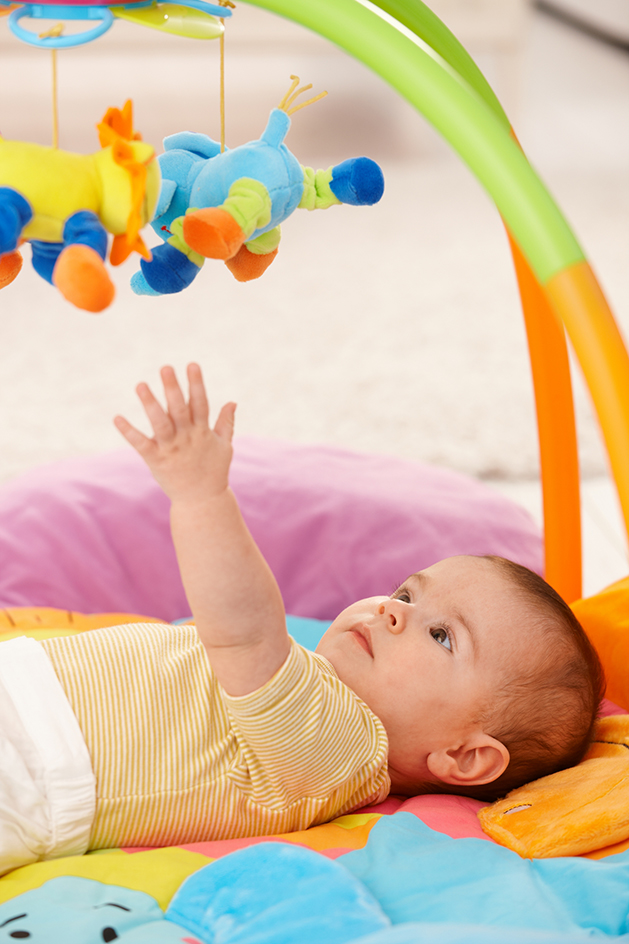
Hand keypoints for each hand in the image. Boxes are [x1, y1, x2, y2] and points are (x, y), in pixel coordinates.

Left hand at [114, 363, 235, 504]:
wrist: (202, 501)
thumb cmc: (214, 471)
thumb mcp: (225, 446)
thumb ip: (226, 423)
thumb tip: (233, 401)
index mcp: (203, 431)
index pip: (200, 403)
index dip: (196, 384)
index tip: (192, 364)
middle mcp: (187, 438)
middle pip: (180, 409)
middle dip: (173, 388)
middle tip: (165, 367)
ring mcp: (171, 449)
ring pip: (160, 423)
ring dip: (150, 404)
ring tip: (140, 384)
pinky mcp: (156, 460)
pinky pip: (141, 444)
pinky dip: (129, 432)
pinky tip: (117, 418)